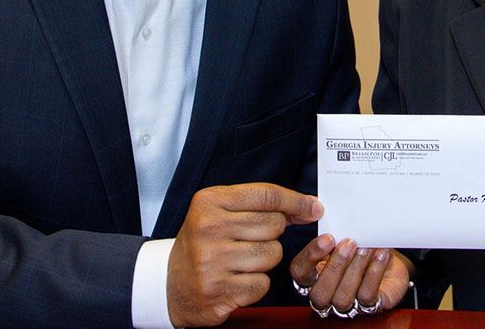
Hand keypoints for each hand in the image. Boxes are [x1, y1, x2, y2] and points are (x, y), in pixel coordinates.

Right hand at [167, 183, 322, 325]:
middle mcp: (208, 228)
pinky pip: (263, 283)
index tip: (314, 208)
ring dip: (266, 260)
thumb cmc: (204, 243)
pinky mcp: (218, 290)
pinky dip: (257, 284)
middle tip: (250, 239)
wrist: (171, 283)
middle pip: (274, 225)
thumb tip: (309, 207)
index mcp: (210, 201)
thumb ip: (261, 205)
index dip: (296, 202)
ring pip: (272, 254)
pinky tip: (238, 279)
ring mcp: (212, 260)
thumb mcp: (221, 211)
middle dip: (272, 234)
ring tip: (242, 261)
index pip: (266, 195)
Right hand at [289, 236, 409, 316]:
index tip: (328, 238)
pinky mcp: (370, 308)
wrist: (389, 259)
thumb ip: (336, 235)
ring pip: (343, 298)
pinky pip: (367, 296)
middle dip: (334, 267)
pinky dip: (374, 273)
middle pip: (319, 294)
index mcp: (313, 276)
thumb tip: (338, 220)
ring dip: (356, 269)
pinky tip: (381, 254)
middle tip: (349, 243)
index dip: (310, 257)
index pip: (300, 272)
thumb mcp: (346, 238)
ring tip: (367, 247)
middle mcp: (327, 295)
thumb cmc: (362, 245)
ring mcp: (347, 306)